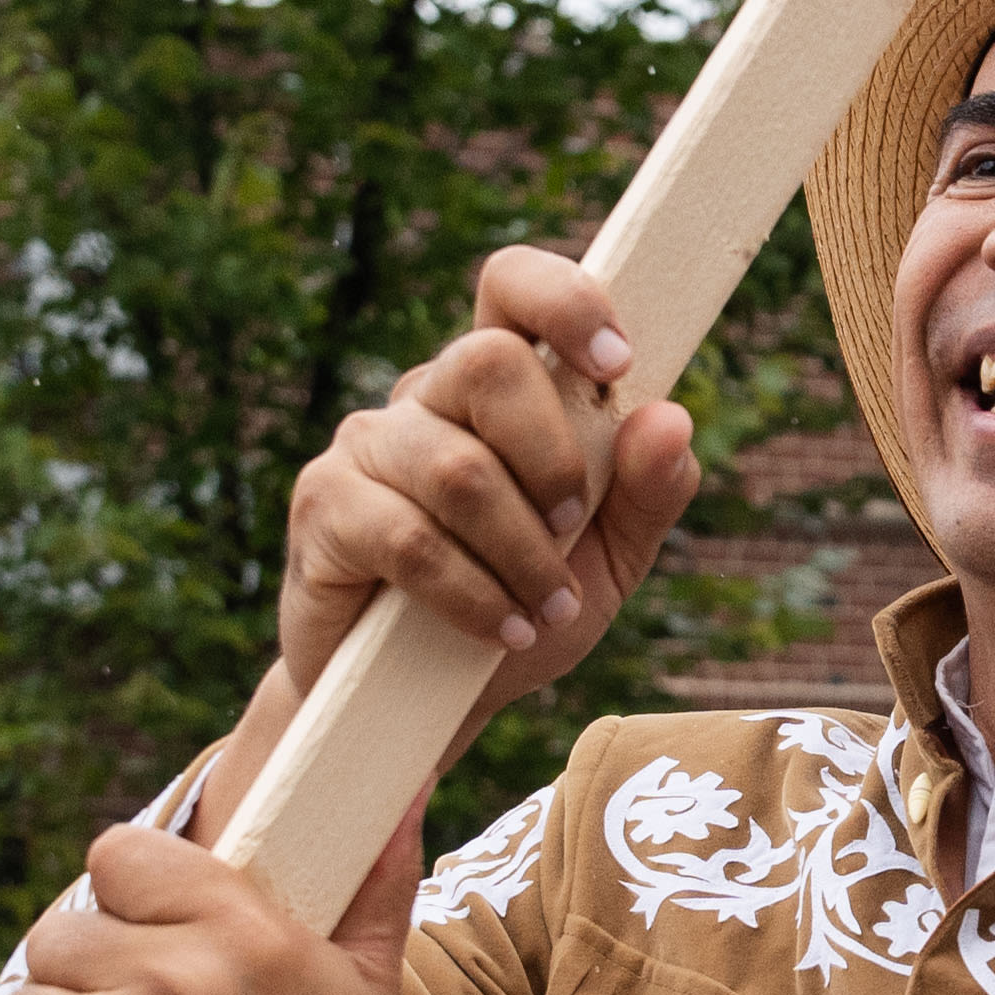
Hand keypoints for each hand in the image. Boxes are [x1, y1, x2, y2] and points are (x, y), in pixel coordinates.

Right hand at [271, 247, 706, 732]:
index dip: (566, 301)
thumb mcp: (610, 561)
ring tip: (544, 609)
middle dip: (552, 457)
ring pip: (457, 468)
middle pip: (488, 362)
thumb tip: (670, 419)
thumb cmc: (521, 610)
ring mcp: (367, 445)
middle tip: (572, 526)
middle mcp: (426, 397)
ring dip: (522, 553)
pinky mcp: (324, 508)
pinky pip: (410, 538)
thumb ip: (648, 493)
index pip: (514, 287)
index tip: (618, 364)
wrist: (425, 707)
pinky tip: (501, 629)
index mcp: (498, 388)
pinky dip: (474, 594)